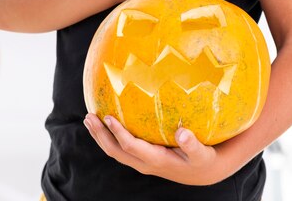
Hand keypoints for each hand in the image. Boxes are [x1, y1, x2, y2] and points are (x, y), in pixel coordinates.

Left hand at [83, 113, 230, 185]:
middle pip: (115, 151)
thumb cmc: (203, 159)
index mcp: (156, 160)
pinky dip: (108, 137)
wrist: (202, 173)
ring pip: (114, 151)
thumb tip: (183, 133)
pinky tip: (103, 124)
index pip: (130, 147)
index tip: (108, 117)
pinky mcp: (140, 158)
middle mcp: (143, 163)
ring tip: (88, 119)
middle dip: (100, 135)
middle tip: (89, 117)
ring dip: (100, 136)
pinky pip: (119, 149)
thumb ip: (192, 144)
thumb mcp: (202, 154)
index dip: (118, 133)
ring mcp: (140, 162)